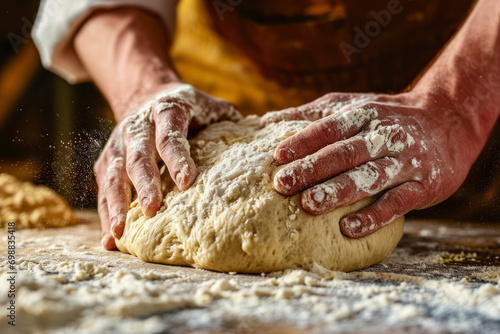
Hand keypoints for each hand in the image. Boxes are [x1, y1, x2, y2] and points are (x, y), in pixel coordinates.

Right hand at [95, 83, 241, 248]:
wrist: (145, 95)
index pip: (170, 135)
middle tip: (153, 210)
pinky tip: (111, 238)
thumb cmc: (185, 107)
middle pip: (138, 157)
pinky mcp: (108, 161)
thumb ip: (228, 118)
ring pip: (115, 175)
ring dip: (117, 205)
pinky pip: (104, 189)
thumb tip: (262, 137)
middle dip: (145, 184)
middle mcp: (137, 127)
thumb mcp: (207, 104)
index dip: (177, 157)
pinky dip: (106, 213)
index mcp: (166, 111)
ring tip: (121, 233)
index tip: (186, 181)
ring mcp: (119, 145)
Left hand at [261, 91, 477, 237]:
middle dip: (312, 168)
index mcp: (363, 116)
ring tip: (309, 204)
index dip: (304, 140)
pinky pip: (396, 203)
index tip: (278, 155)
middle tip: (282, 184)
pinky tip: (349, 228)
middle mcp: (383, 136)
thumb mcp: (352, 106)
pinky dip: (373, 216)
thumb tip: (266, 121)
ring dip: (338, 191)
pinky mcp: (422, 185)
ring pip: (369, 177)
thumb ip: (311, 115)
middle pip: (344, 153)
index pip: (329, 128)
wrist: (447, 123)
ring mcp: (404, 161)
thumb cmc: (385, 117)